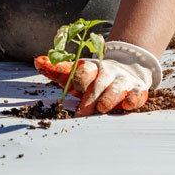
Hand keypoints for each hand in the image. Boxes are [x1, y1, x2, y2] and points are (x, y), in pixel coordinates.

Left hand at [34, 40, 161, 115]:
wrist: (125, 71)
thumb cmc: (93, 77)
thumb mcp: (76, 73)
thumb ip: (57, 69)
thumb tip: (38, 61)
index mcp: (91, 67)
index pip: (84, 69)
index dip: (79, 76)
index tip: (73, 85)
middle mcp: (107, 72)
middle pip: (99, 82)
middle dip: (90, 96)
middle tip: (82, 112)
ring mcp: (123, 80)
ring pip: (117, 88)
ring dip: (109, 98)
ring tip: (101, 109)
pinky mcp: (137, 89)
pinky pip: (137, 94)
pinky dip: (133, 99)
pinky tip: (126, 105)